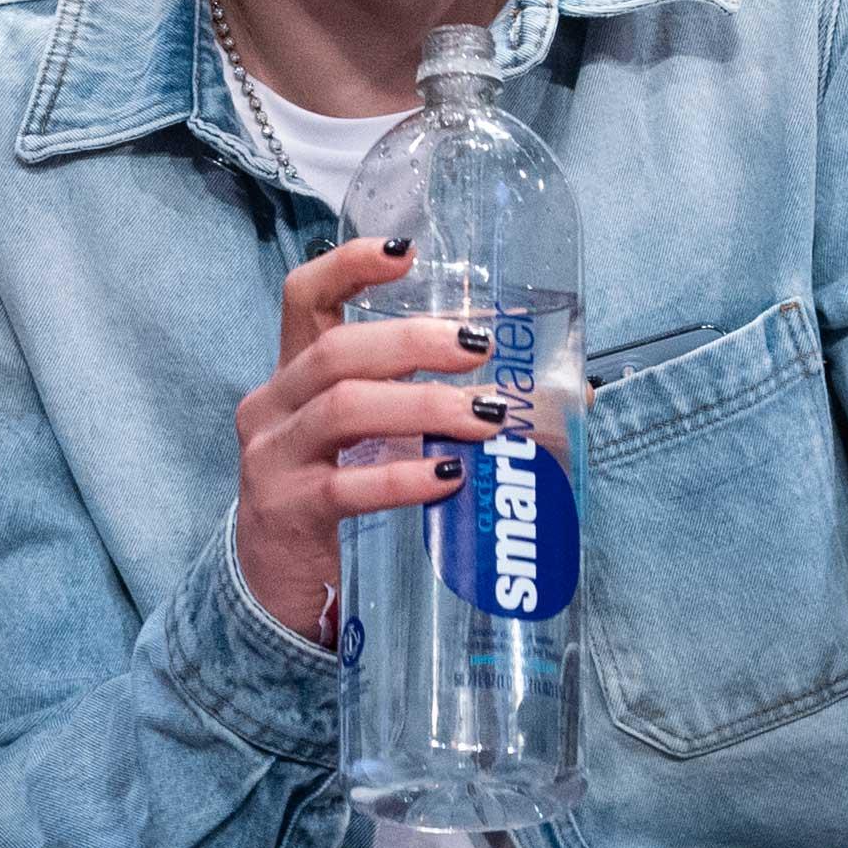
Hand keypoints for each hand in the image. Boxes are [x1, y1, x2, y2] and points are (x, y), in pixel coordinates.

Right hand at [235, 233, 510, 642]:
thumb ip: (432, 410)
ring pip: (344, 407)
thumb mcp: (369, 444)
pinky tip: (449, 478)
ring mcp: (273, 459)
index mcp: (294, 376)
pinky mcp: (286, 512)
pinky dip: (404, 478)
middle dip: (414, 342)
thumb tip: (574, 396)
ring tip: (485, 418)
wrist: (275, 593)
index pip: (305, 297)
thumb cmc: (337, 503)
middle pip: (337, 350)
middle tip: (479, 349)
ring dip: (422, 406)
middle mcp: (273, 406)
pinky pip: (348, 486)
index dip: (351, 265)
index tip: (409, 253)